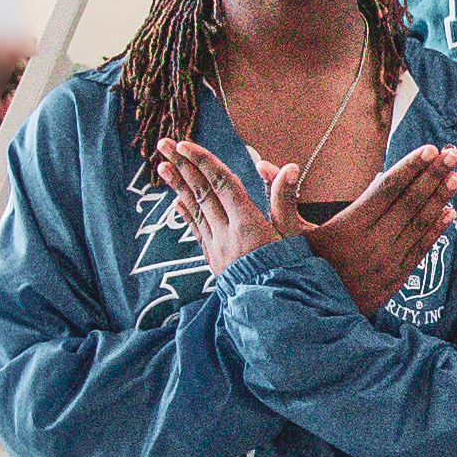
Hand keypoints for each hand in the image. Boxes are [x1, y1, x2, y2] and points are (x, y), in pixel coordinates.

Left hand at [154, 135, 280, 280]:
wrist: (276, 312)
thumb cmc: (291, 273)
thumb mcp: (294, 235)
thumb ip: (286, 199)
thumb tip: (290, 167)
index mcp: (248, 224)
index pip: (221, 184)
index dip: (203, 162)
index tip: (185, 144)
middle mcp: (226, 234)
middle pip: (202, 193)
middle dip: (182, 166)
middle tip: (164, 144)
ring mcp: (218, 249)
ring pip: (195, 211)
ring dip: (178, 186)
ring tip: (162, 167)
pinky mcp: (215, 261)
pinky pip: (197, 231)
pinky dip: (187, 213)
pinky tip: (177, 202)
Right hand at [287, 147, 456, 316]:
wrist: (309, 320)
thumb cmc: (294, 270)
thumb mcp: (281, 235)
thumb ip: (279, 198)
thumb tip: (276, 165)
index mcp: (347, 229)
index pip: (386, 190)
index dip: (410, 168)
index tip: (429, 148)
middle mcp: (372, 245)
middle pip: (409, 203)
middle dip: (434, 175)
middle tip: (454, 152)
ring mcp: (387, 264)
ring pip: (419, 225)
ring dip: (441, 198)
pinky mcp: (395, 280)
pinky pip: (421, 250)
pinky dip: (436, 230)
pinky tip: (449, 212)